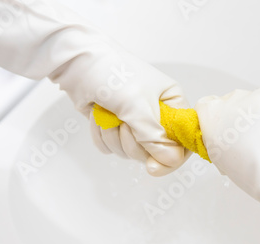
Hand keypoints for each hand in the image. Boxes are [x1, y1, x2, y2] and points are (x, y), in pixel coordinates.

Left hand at [0, 0, 189, 175]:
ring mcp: (135, 123)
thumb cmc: (113, 73)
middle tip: (123, 123)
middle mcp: (157, 115)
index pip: (182, 140)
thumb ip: (155, 136)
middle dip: (133, 141)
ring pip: (130, 152)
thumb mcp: (137, 105)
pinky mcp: (114, 128)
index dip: (170, 157)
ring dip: (114, 136)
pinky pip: (112, 149)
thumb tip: (171, 160)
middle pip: (154, 152)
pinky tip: (98, 116)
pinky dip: (102, 136)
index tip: (154, 165)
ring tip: (107, 113)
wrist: (76, 61)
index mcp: (172, 103)